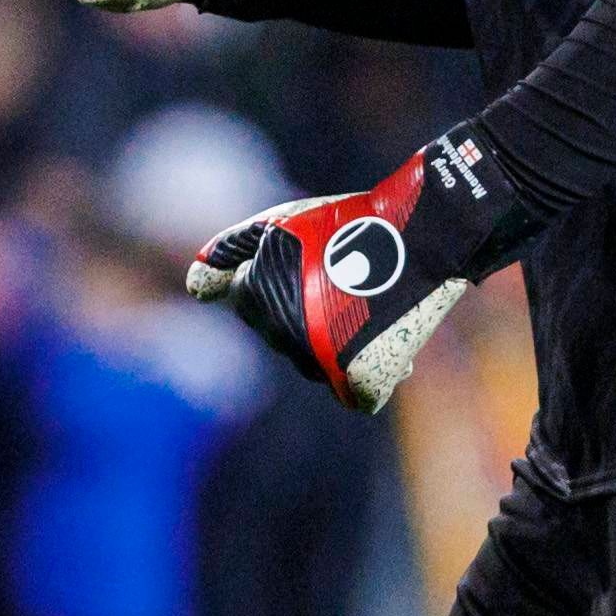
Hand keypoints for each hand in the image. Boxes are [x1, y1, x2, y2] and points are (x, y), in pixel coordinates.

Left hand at [187, 127, 537, 413]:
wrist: (422, 233)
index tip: (313, 259)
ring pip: (316, 367)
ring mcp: (319, 361)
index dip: (277, 278)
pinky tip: (383, 343)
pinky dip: (367, 377)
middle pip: (282, 339)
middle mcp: (281, 335)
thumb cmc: (352, 221)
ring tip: (365, 305)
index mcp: (255, 296)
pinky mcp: (358, 381)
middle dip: (303, 313)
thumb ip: (230, 250)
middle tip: (342, 278)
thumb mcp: (281, 222)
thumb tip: (194, 287)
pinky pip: (356, 394)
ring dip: (332, 345)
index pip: (246, 303)